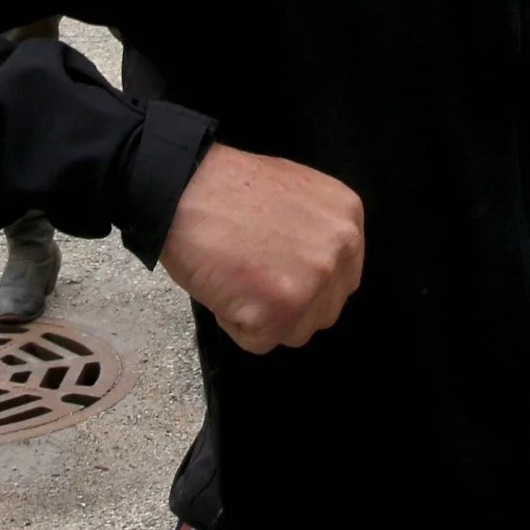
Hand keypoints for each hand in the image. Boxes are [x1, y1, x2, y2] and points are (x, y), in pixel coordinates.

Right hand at [157, 144, 363, 351]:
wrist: (181, 189)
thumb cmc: (224, 188)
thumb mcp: (294, 193)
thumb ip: (315, 230)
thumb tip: (310, 265)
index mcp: (347, 218)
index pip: (341, 277)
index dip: (302, 278)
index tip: (274, 267)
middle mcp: (340, 251)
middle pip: (323, 309)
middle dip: (287, 302)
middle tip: (250, 272)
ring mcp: (312, 283)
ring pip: (296, 331)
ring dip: (262, 316)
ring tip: (234, 276)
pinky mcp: (279, 312)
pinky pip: (258, 341)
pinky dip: (233, 322)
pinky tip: (222, 286)